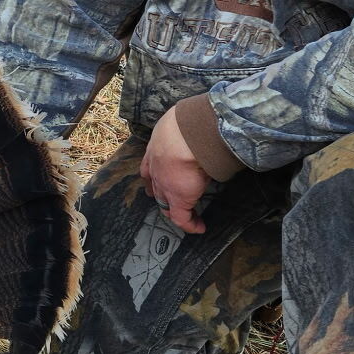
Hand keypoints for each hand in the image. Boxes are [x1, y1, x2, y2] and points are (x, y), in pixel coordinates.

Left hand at [139, 105, 210, 234]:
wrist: (187, 136)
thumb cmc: (189, 124)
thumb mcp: (181, 125)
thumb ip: (187, 132)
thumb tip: (204, 131)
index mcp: (156, 149)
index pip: (150, 167)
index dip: (153, 176)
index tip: (154, 181)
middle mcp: (156, 169)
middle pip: (155, 186)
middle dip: (160, 194)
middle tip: (166, 201)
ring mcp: (165, 185)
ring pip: (166, 201)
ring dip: (175, 209)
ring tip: (186, 216)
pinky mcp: (178, 198)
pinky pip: (182, 217)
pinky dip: (191, 224)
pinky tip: (199, 228)